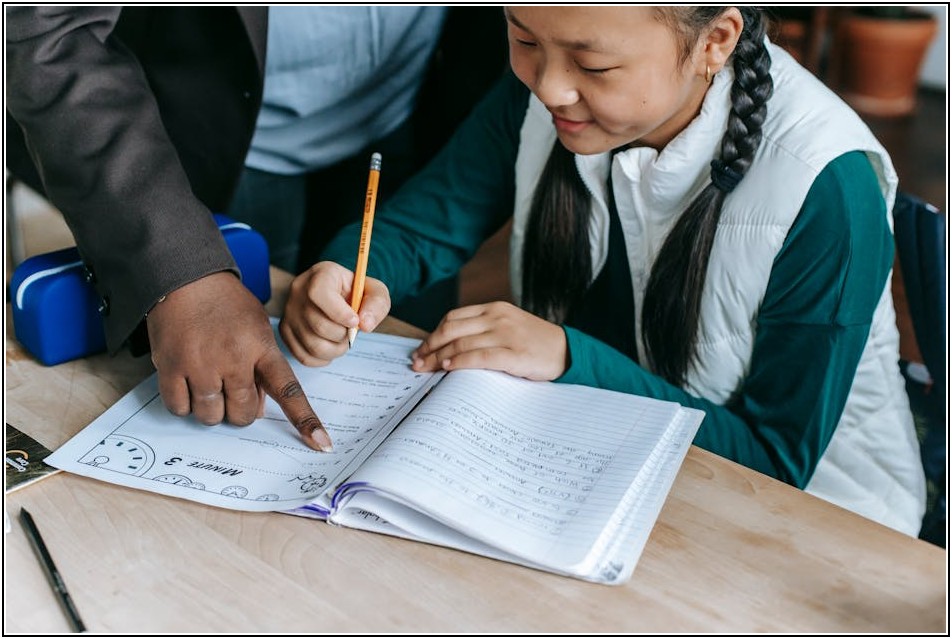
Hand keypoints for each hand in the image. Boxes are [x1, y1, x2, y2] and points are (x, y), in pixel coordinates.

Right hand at [146, 271, 332, 451]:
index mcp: (262, 348)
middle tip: (232, 391)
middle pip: (243, 414)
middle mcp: (234, 359)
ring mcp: (201, 364)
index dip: (305, 420)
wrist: (185, 277)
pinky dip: (185, 404)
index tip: (322, 443)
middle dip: (240, 412)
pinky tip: (189, 383)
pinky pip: (180, 408)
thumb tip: (257, 410)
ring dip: (211, 409)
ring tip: (209, 383)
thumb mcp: (256, 328)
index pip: (288, 390)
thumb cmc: (226, 305)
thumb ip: (261, 368)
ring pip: (211, 416)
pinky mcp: (171, 367)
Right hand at [280, 261, 390, 365]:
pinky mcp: (285, 330)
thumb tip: (365, 325)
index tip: (354, 321)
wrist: (338, 296)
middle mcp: (299, 291)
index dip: (339, 313)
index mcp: (321, 274)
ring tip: (343, 341)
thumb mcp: (374, 291)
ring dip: (335, 350)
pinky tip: (331, 347)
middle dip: (343, 335)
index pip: (319, 293)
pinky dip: (322, 359)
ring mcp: (289, 311)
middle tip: (351, 332)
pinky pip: (303, 355)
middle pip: (318, 324)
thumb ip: (377, 304)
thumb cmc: (356, 292)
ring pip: (312, 344)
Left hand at [410, 302, 567, 380]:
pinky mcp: (513, 354)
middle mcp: (497, 318)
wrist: (567, 351)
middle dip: (429, 346)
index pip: (453, 318)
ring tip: (426, 368)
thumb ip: (483, 331)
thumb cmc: (535, 343)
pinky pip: (478, 357)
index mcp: (494, 309)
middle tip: (417, 361)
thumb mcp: (508, 327)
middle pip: (451, 329)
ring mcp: (506, 335)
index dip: (433, 334)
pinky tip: (447, 368)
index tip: (421, 349)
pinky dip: (459, 362)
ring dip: (438, 357)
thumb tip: (449, 347)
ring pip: (461, 343)